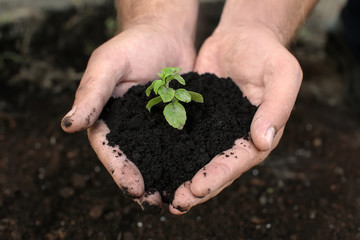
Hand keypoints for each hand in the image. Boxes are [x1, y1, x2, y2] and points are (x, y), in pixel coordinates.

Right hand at [61, 23, 195, 212]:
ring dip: (164, 179)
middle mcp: (131, 127)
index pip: (110, 149)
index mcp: (108, 117)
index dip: (120, 170)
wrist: (165, 35)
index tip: (133, 188)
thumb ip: (92, 92)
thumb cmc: (132, 45)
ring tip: (174, 198)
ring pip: (158, 158)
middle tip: (154, 204)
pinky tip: (195, 174)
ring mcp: (155, 127)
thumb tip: (68, 125)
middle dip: (143, 183)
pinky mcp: (177, 122)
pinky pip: (181, 144)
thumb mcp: (109, 63)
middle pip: (134, 160)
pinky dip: (185, 160)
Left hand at [169, 24, 302, 213]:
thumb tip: (263, 141)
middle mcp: (234, 138)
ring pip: (197, 158)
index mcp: (258, 134)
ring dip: (181, 176)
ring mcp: (214, 129)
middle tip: (176, 203)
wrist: (243, 36)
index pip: (239, 161)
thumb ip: (277, 106)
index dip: (219, 176)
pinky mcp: (196, 118)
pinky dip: (170, 151)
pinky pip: (182, 136)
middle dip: (197, 187)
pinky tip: (153, 161)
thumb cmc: (267, 53)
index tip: (198, 188)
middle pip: (215, 168)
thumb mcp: (282, 73)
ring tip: (163, 194)